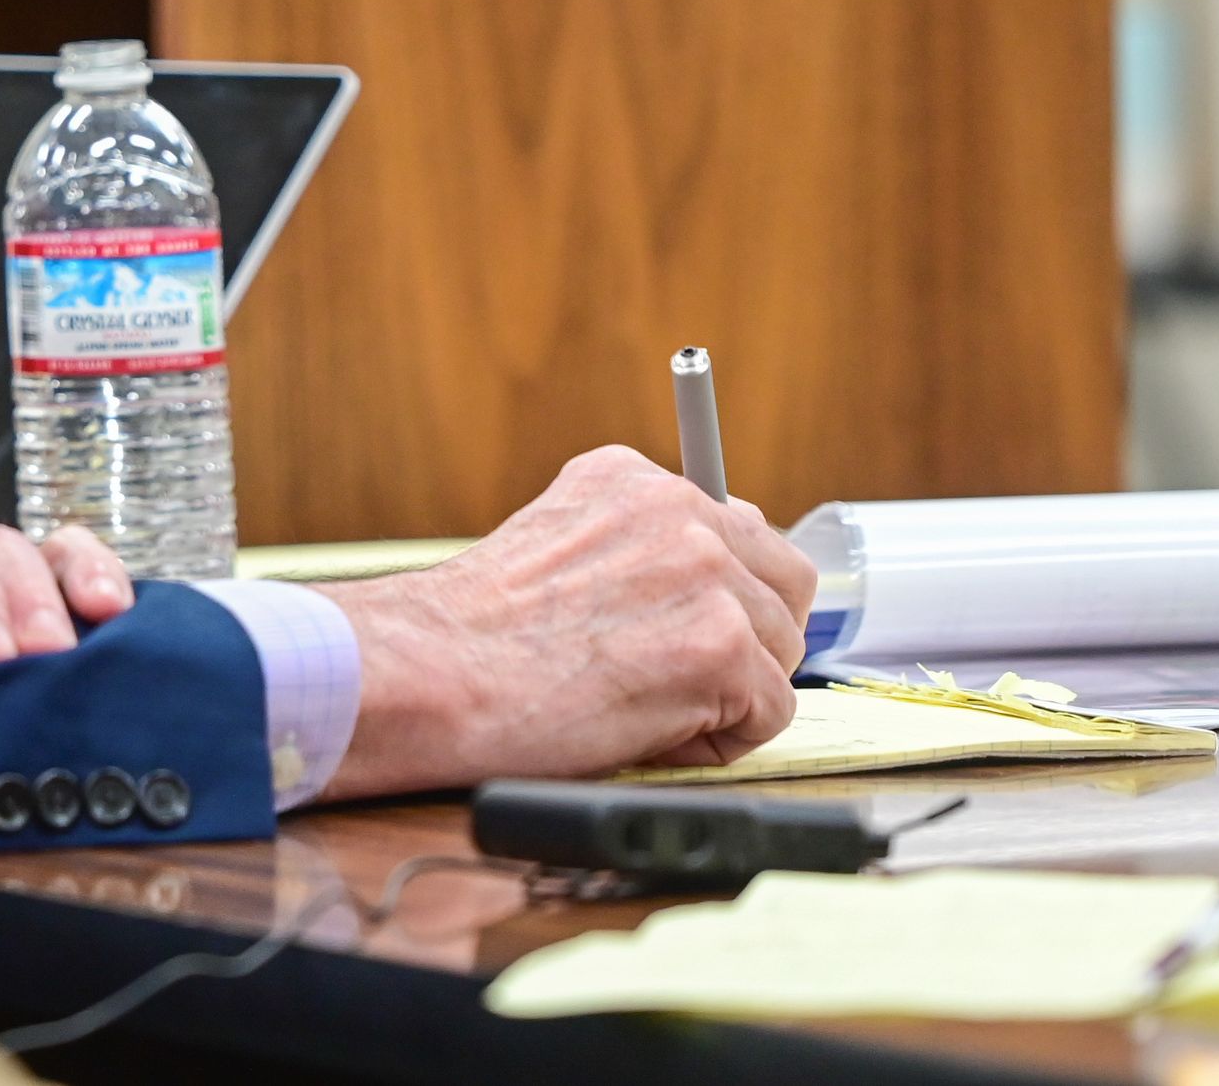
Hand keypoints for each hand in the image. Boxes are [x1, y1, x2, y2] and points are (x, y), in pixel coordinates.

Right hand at [311, 445, 816, 798]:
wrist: (433, 675)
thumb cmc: (473, 638)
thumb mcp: (556, 545)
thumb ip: (632, 550)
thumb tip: (696, 598)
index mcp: (633, 479)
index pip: (738, 531)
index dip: (724, 595)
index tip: (687, 632)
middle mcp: (678, 508)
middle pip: (784, 583)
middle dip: (752, 639)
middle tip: (688, 682)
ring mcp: (707, 573)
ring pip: (780, 651)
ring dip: (731, 694)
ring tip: (647, 708)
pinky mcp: (720, 646)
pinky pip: (771, 712)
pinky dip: (722, 740)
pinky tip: (653, 731)